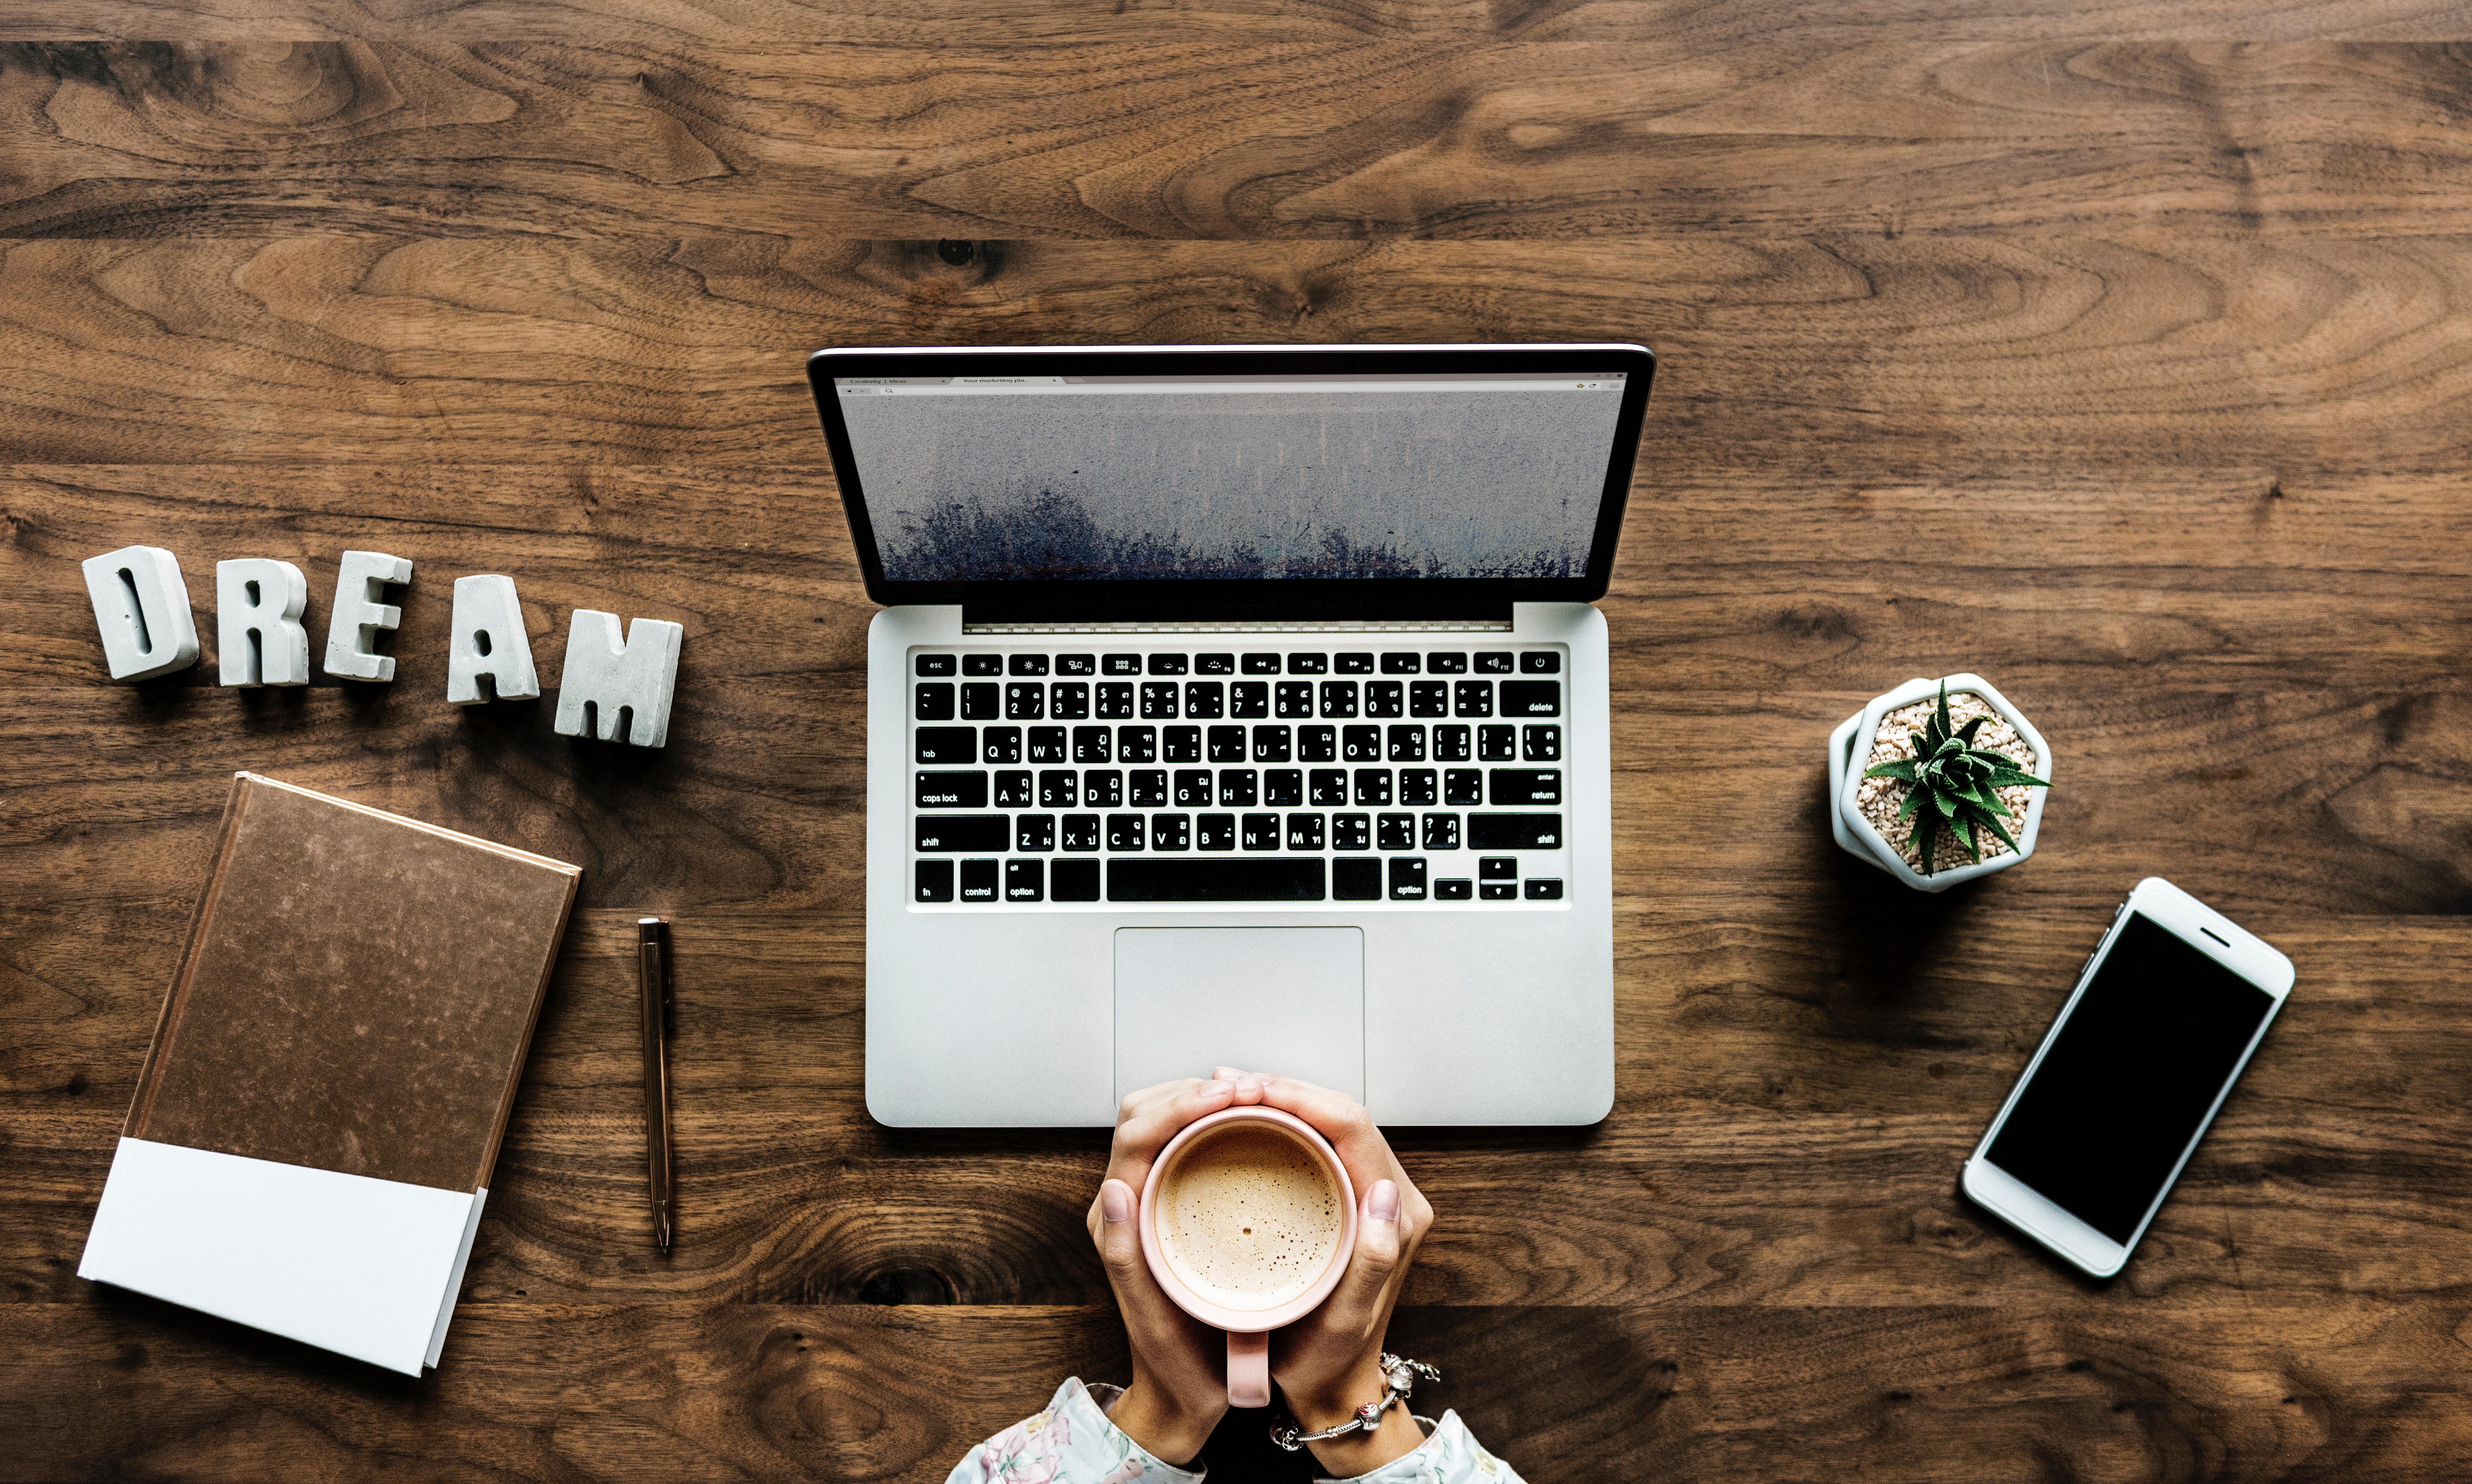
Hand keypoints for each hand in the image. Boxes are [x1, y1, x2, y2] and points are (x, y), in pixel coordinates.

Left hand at [1087, 1076, 1239, 1464]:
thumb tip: (1114, 1186)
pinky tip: (1250, 1123)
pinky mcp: (1169, 1206)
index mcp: (1116, 1220)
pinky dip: (1212, 1120)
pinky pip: (1183, 1143)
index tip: (1233, 1096)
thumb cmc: (1175, 1366)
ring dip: (1204, 1098)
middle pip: (1146, 1112)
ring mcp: (1146, 1201)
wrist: (1180, 1399)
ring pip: (1164, 1121)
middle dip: (1196, 1089)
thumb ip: (1124, 1257)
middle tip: (1256, 1088)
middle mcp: (1122, 1203)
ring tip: (1258, 1096)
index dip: (1182, 1104)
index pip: (1138, 1133)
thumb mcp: (1152, 1319)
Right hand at [1216, 1068, 1434, 1475]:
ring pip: (1332, 1122)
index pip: (1353, 1126)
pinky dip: (1287, 1122)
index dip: (1301, 1096)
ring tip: (1229, 1093)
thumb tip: (1383, 1192)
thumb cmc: (1330, 1359)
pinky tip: (1248, 1119)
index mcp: (1397, 1214)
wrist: (1334, 1386)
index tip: (1248, 1089)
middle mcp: (1393, 1196)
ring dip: (1285, 1099)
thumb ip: (1375, 1259)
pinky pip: (1323, 1142)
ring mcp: (1374, 1196)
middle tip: (1225, 1083)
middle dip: (1287, 1088)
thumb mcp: (1349, 1320)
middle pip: (1343, 1114)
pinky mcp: (1354, 1201)